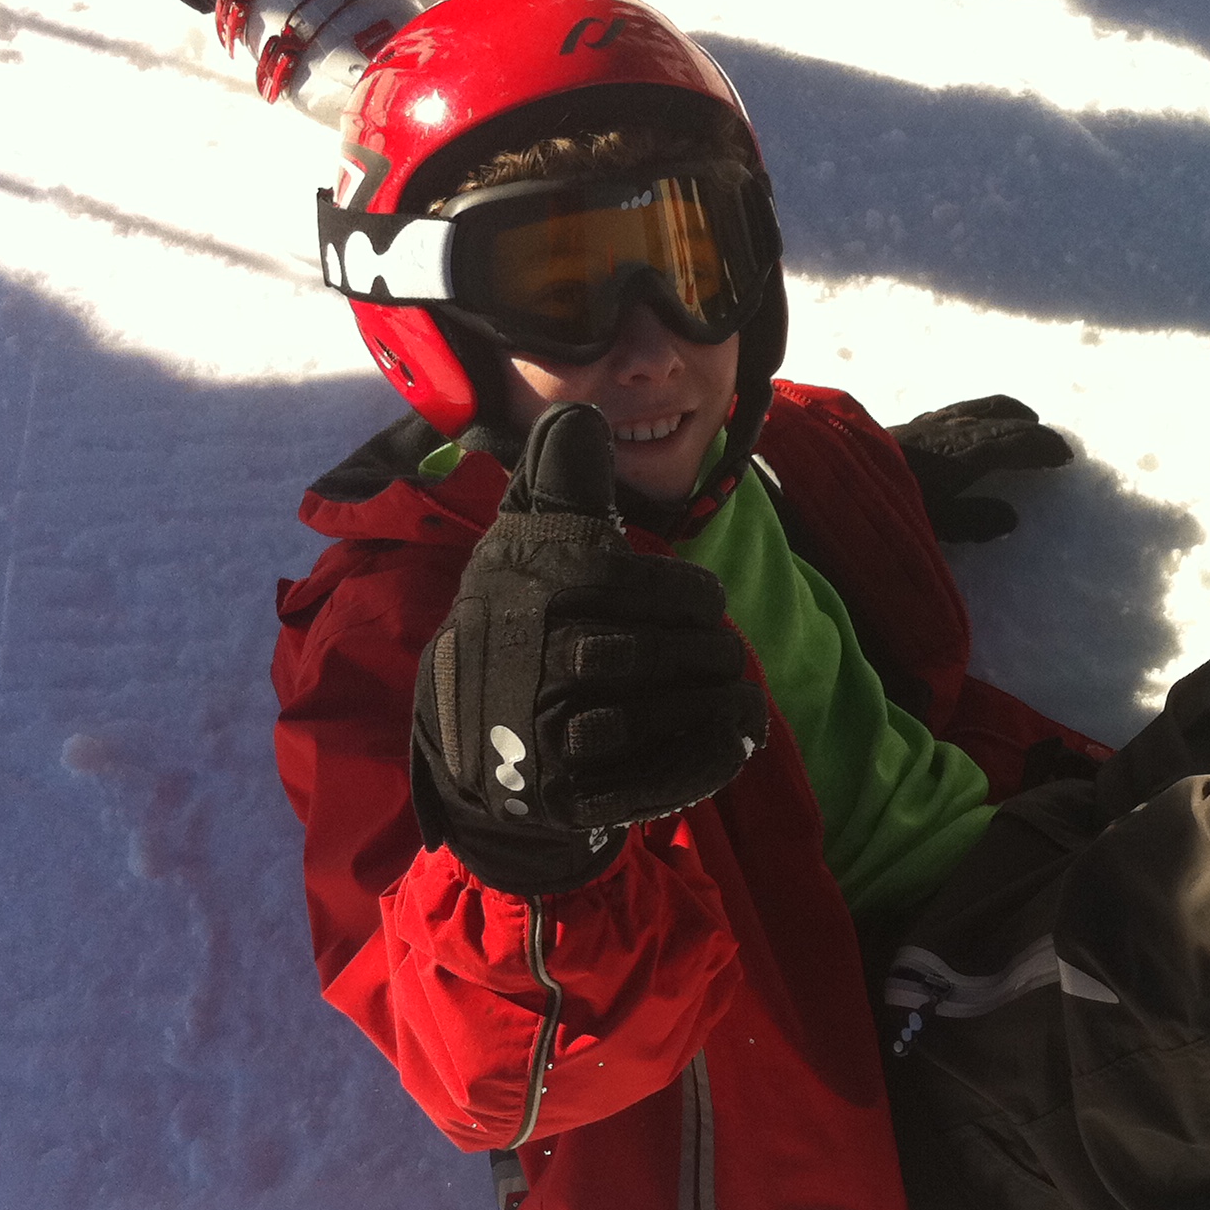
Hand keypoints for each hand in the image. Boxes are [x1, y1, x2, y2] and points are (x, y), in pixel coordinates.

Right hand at [409, 404, 767, 896]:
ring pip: (658, 713)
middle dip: (706, 650)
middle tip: (723, 651)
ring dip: (714, 701)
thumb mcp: (526, 541)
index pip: (635, 587)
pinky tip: (738, 735)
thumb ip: (560, 481)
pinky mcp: (569, 794)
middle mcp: (534, 661)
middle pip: (655, 653)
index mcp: (531, 590)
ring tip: (738, 691)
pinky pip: (655, 777)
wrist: (471, 742)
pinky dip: (707, 755)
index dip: (689, 595)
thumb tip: (577, 414)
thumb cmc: (517, 622)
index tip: (704, 602)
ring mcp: (548, 735)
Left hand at [889, 395, 1074, 540]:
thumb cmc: (882, 508)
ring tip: (1022, 419)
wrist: (828, 483)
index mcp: (961, 453)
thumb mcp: (931, 526)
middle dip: (1029, 426)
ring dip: (1005, 413)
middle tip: (1051, 439)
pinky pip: (957, 410)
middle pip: (998, 417)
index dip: (1041, 447)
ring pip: (976, 408)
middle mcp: (947, 429)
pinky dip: (980, 413)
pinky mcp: (909, 425)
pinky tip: (972, 424)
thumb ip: (972, 522)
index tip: (1065, 456)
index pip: (1012, 442)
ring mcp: (926, 423)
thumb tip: (1012, 517)